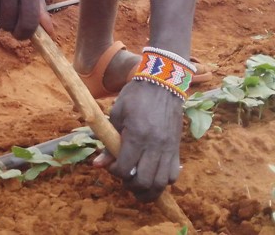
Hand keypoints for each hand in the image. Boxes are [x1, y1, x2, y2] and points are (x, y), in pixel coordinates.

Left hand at [94, 81, 183, 201]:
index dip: (115, 172)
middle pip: (144, 181)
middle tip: (125, 180)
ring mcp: (168, 149)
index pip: (125, 169)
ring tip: (139, 188)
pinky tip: (154, 176)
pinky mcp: (176, 148)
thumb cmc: (135, 96)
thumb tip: (97, 165)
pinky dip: (164, 181)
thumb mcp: (117, 114)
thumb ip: (109, 142)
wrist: (162, 84)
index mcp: (137, 136)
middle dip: (131, 187)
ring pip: (161, 183)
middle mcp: (154, 145)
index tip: (112, 166)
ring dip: (148, 190)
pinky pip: (173, 175)